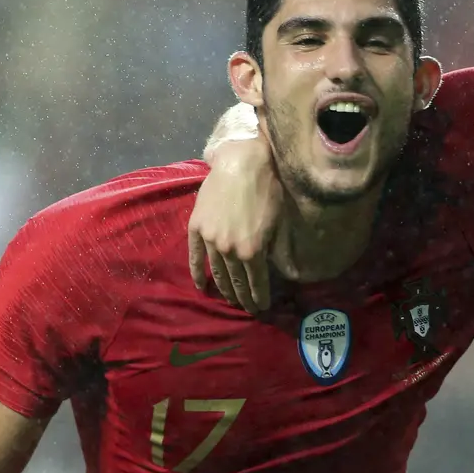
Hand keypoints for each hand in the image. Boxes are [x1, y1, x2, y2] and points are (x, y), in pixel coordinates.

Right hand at [188, 137, 285, 311]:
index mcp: (253, 250)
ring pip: (216, 271)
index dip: (260, 297)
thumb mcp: (279, 222)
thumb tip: (279, 270)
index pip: (257, 282)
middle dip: (243, 297)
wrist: (242, 163)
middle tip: (247, 308)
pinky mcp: (196, 228)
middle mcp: (230, 250)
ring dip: (223, 288)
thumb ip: (276, 249)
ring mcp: (210, 240)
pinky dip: (197, 273)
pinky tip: (201, 286)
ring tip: (229, 300)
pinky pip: (194, 257)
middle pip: (236, 281)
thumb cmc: (268, 189)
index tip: (262, 308)